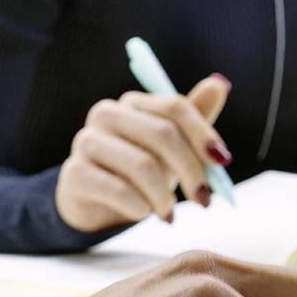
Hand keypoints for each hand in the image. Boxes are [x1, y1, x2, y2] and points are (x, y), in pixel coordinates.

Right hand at [55, 72, 230, 231]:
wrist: (96, 203)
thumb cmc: (141, 170)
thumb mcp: (172, 148)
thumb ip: (194, 118)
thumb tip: (219, 83)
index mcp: (134, 103)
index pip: (175, 107)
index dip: (203, 134)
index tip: (222, 162)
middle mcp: (107, 114)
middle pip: (162, 134)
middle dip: (191, 170)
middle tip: (204, 199)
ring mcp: (86, 141)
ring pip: (143, 165)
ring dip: (164, 196)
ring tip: (168, 211)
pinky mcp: (74, 173)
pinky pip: (119, 190)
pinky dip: (140, 206)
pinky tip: (143, 212)